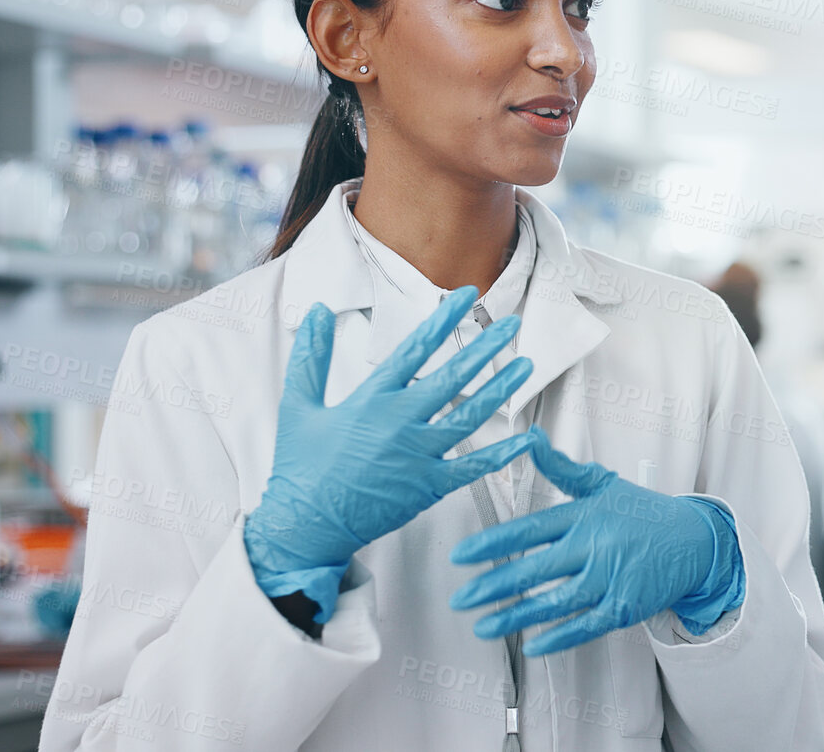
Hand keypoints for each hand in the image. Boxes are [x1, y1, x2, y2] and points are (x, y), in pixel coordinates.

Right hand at [245, 287, 536, 621]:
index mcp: (371, 399)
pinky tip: (525, 437)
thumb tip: (315, 312)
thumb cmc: (301, 468)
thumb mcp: (298, 406)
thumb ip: (311, 358)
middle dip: (485, 348)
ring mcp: (417, 455)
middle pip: (452, 377)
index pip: (415, 349)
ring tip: (524, 366)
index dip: (444, 319)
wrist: (307, 526)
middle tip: (511, 325)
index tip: (468, 297)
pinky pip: (472, 467)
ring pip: (469, 415)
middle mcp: (399, 423)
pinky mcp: (428, 486)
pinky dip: (501, 453)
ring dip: (500, 389)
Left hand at [448, 426, 746, 654]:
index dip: (491, 543)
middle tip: (460, 599)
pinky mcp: (625, 606)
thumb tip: (530, 440)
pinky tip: (531, 647)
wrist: (695, 540)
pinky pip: (586, 626)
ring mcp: (610, 578)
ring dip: (515, 617)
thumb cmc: (643, 512)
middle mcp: (594, 546)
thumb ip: (561, 467)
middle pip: (535, 569)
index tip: (461, 557)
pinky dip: (558, 638)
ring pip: (554, 602)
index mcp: (584, 515)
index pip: (529, 530)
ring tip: (483, 626)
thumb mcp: (603, 484)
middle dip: (493, 586)